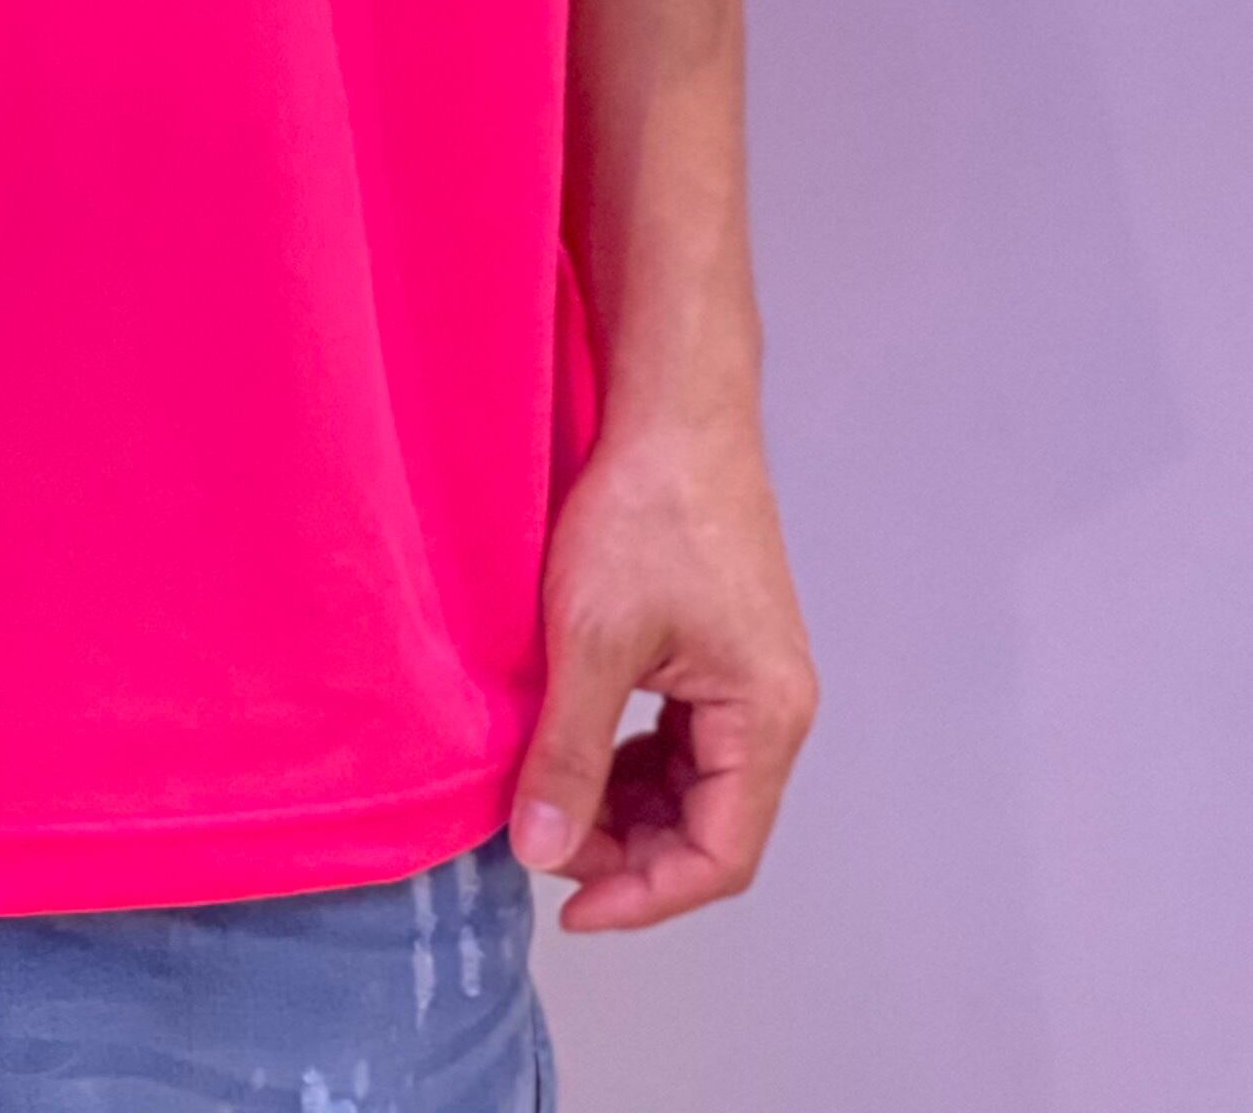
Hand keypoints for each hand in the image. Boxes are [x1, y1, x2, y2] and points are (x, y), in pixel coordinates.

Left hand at [508, 415, 819, 931]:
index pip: (720, 854)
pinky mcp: (715, 648)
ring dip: (623, 804)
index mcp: (765, 717)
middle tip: (540, 836)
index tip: (568, 904)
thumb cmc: (647, 508)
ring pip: (690, 783)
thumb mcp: (592, 639)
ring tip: (547, 795)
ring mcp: (746, 677)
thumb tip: (540, 849)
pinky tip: (573, 744)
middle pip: (709, 825)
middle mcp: (771, 708)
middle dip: (626, 847)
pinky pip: (678, 737)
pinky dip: (628, 757)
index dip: (643, 894)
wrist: (673, 407)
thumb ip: (570, 751)